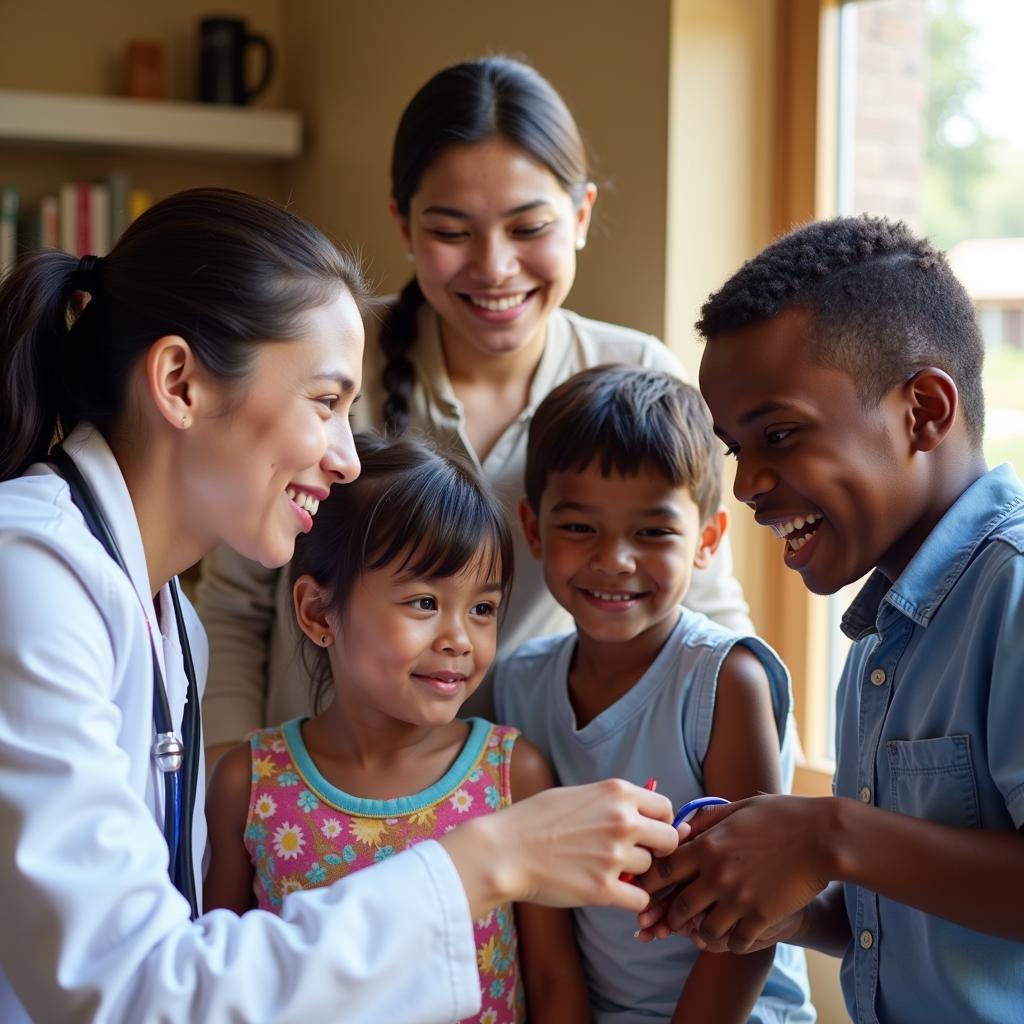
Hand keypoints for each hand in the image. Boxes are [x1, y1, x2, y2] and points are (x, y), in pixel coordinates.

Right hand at [441, 778, 680, 918]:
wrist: (504, 850)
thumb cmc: (534, 820)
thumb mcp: (577, 794)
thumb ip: (611, 801)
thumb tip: (640, 812)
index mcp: (616, 793)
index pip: (666, 808)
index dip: (659, 822)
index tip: (647, 832)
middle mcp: (622, 821)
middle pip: (670, 840)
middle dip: (658, 850)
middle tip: (636, 855)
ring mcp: (615, 856)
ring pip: (650, 870)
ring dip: (635, 874)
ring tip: (606, 870)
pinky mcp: (603, 889)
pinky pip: (640, 900)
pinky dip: (630, 899)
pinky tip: (611, 892)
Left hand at [633, 794, 832, 951]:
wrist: (823, 836)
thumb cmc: (781, 816)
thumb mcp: (738, 807)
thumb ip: (707, 819)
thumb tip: (682, 827)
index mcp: (707, 845)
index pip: (662, 871)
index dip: (651, 884)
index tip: (648, 890)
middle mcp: (717, 874)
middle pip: (678, 907)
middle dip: (671, 916)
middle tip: (671, 920)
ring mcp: (739, 898)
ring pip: (704, 931)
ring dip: (700, 933)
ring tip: (702, 931)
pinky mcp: (761, 916)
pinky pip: (736, 942)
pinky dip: (732, 942)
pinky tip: (735, 935)